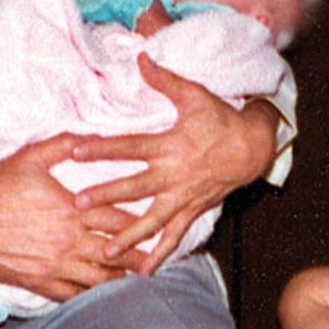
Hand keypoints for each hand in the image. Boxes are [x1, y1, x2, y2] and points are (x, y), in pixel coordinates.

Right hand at [0, 133, 142, 301]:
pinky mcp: (38, 283)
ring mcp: (54, 266)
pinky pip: (74, 296)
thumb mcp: (31, 157)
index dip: (142, 224)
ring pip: (100, 281)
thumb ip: (66, 144)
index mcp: (71, 209)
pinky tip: (104, 297)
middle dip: (140, 257)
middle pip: (117, 255)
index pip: (119, 220)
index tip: (159, 225)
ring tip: (139, 281)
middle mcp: (68, 241)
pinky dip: (92, 297)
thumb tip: (93, 136)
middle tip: (158, 259)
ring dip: (121, 281)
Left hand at [69, 56, 277, 271]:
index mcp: (170, 145)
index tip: (75, 150)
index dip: (102, 147)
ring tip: (104, 250)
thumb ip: (164, 80)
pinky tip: (142, 271)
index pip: (129, 146)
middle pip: (135, 187)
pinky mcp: (193, 210)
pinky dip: (160, 254)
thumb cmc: (221, 119)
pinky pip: (175, 236)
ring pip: (152, 219)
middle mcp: (174, 174)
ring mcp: (183, 197)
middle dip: (107, 196)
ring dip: (128, 235)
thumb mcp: (194, 95)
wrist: (253, 147)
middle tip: (79, 205)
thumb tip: (140, 57)